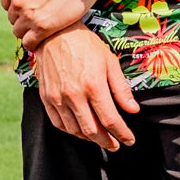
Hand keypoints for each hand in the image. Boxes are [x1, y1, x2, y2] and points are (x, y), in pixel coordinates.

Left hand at [0, 0, 99, 52]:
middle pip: (13, 19)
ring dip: (28, 32)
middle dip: (23, 19)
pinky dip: (33, 43)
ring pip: (19, 32)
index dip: (18, 7)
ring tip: (41, 30)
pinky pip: (29, 43)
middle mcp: (17, 2)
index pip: (6, 5)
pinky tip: (41, 40)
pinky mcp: (43, 27)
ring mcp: (29, 15)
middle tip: (39, 18)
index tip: (30, 8)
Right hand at [35, 26, 139, 152]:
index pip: (110, 120)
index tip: (129, 140)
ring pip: (75, 130)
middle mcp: (74, 95)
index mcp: (93, 86)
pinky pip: (58, 123)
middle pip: (92, 130)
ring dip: (89, 138)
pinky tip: (80, 130)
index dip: (122, 133)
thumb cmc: (86, 45)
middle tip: (115, 145)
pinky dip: (71, 131)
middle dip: (107, 142)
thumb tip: (133, 110)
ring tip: (100, 138)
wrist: (54, 33)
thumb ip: (121, 89)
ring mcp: (57, 98)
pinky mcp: (46, 97)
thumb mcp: (110, 62)